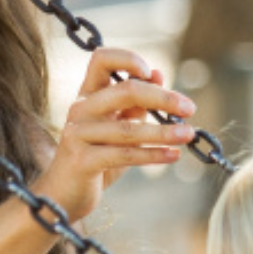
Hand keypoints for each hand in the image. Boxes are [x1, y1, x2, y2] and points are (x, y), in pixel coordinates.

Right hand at [39, 48, 197, 221]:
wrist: (62, 195)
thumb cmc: (96, 158)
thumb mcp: (118, 126)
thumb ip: (135, 103)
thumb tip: (157, 73)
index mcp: (88, 94)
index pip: (102, 58)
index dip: (128, 59)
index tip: (153, 73)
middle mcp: (80, 108)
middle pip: (126, 90)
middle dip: (163, 98)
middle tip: (190, 109)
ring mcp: (78, 134)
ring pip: (129, 128)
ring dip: (164, 131)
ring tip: (189, 134)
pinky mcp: (81, 160)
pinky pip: (124, 154)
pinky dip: (153, 154)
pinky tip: (173, 155)